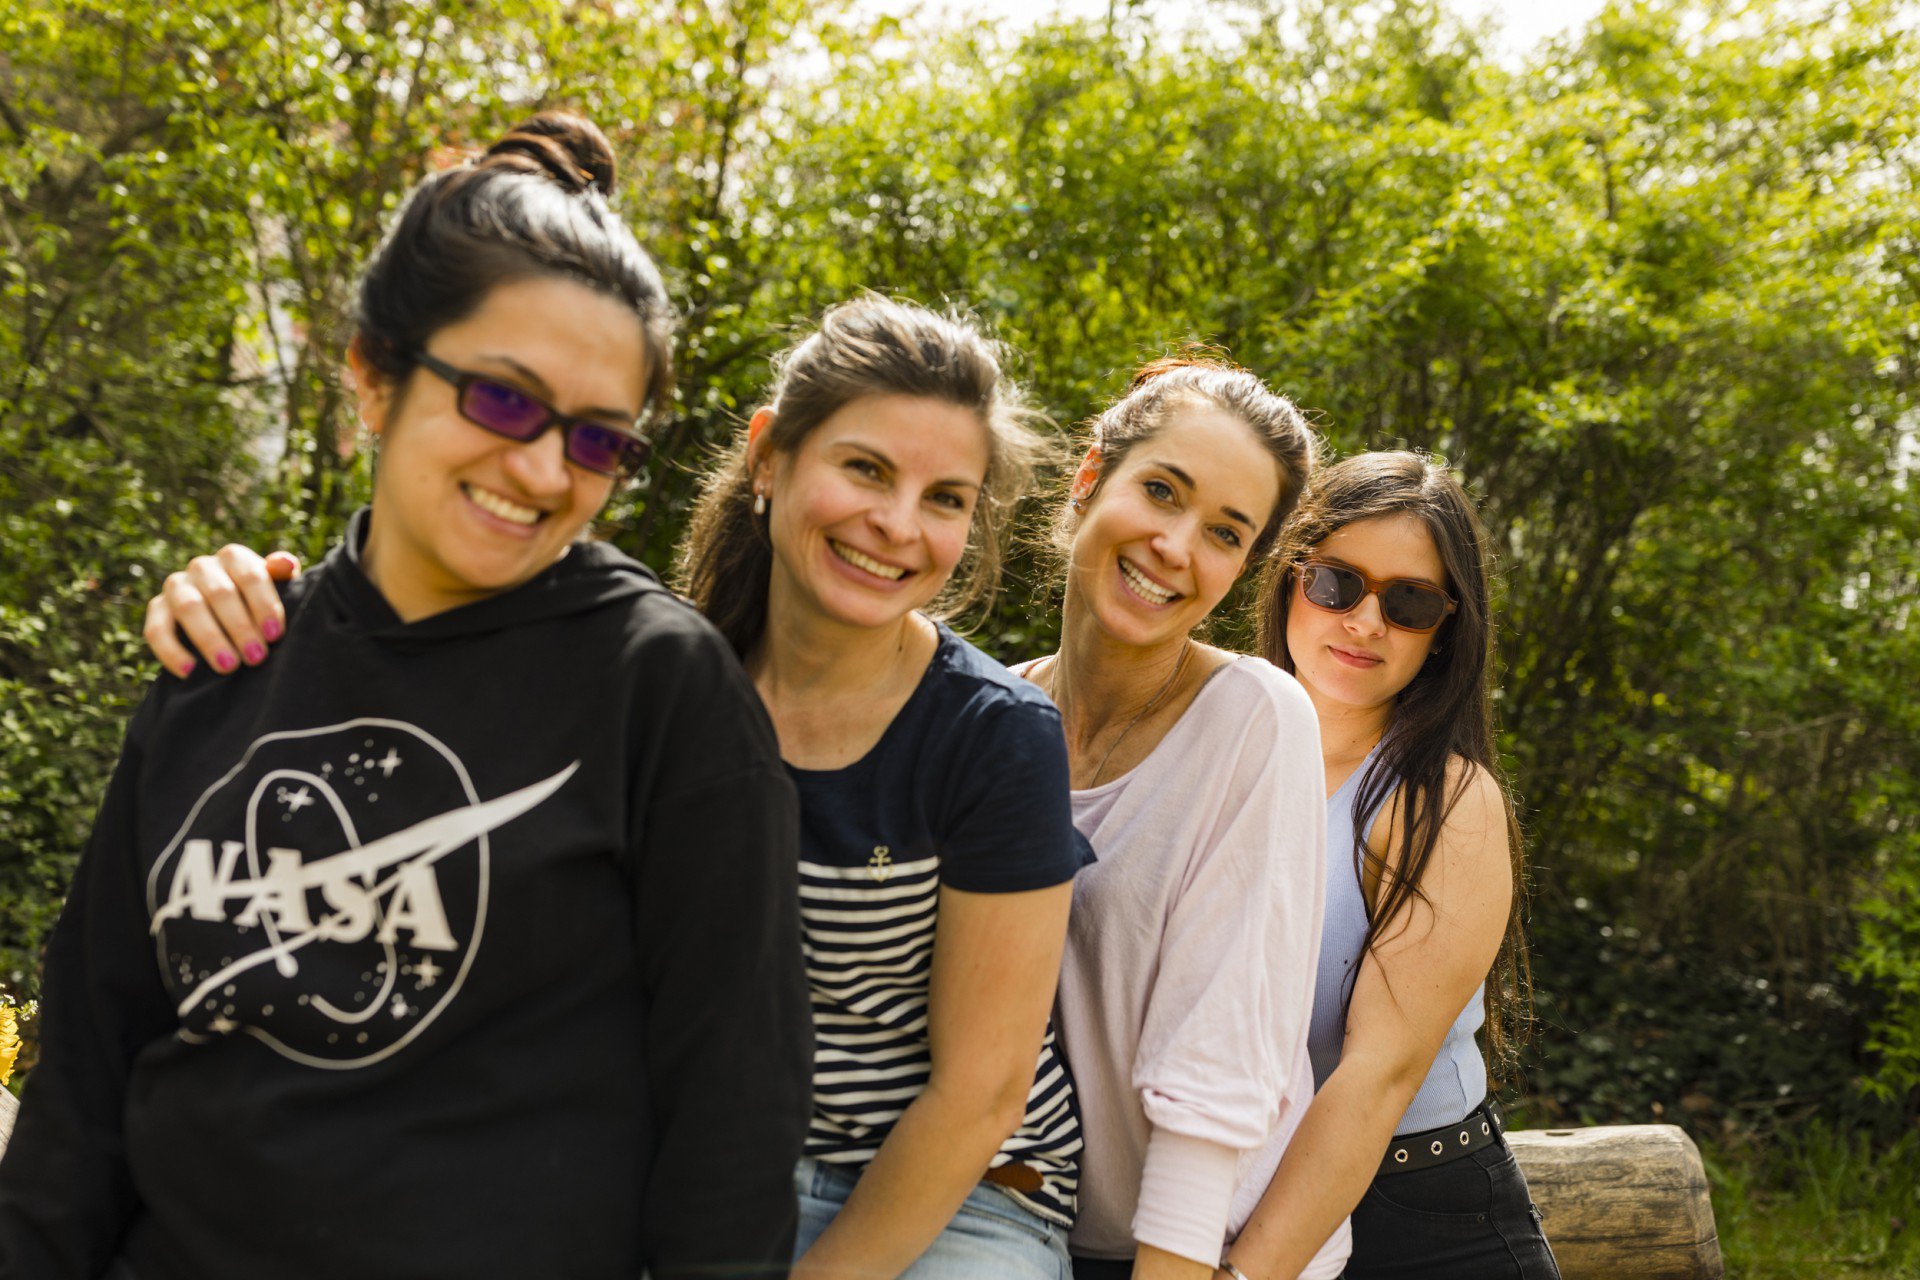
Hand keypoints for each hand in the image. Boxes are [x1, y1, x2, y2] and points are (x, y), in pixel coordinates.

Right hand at [144, 545, 300, 676]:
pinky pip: (156, 629)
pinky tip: (190, 672)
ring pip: (188, 608)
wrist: (227, 617)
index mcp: (234, 558)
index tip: (275, 635)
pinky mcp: (156, 609)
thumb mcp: (277, 587)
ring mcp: (176, 586)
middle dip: (240, 627)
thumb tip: (286, 564)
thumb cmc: (259, 602)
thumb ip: (282, 575)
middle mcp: (202, 567)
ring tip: (229, 667)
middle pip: (220, 592)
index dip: (264, 605)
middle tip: (256, 657)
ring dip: (209, 638)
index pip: (250, 574)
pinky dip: (171, 652)